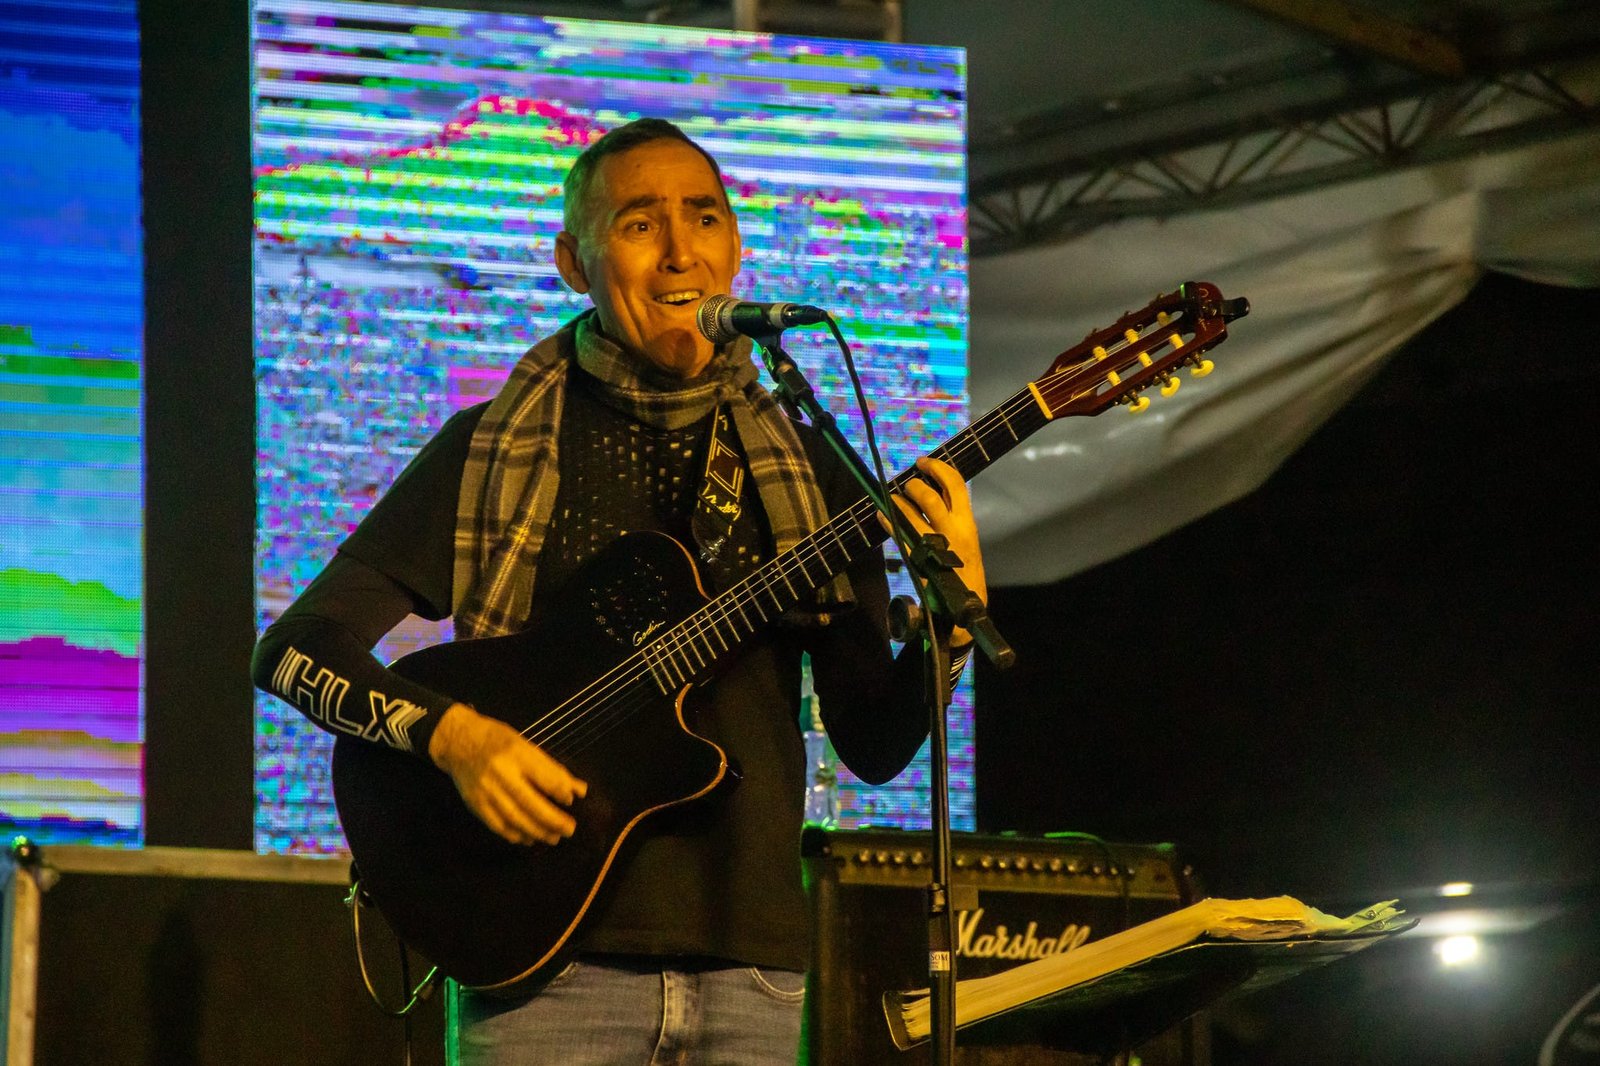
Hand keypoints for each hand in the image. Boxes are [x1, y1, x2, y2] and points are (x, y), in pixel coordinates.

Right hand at [428, 703, 587, 845]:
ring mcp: (486, 791)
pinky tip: (528, 839)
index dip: (561, 792)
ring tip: (553, 838)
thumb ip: (552, 769)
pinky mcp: (475, 804)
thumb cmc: (497, 740)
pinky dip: (515, 835)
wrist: (457, 741)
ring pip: (515, 818)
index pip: (545, 778)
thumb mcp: (526, 745)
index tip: (570, 800)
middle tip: (570, 830)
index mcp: (516, 754)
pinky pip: (497, 825)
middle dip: (553, 820)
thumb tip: (579, 790)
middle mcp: (501, 773)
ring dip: (537, 832)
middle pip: (530, 803)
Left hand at [883, 457, 987, 647]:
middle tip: (906, 484)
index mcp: (967, 523)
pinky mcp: (921, 561)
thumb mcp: (965, 539)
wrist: (966, 607)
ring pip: (913, 515)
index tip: (924, 462)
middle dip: (914, 485)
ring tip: (892, 498)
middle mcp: (954, 531)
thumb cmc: (964, 570)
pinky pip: (900, 536)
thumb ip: (951, 518)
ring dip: (899, 502)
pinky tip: (881, 515)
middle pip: (931, 497)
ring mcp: (937, 546)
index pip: (955, 485)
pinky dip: (888, 522)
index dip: (938, 468)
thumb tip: (929, 492)